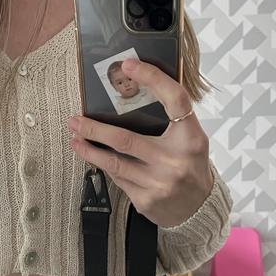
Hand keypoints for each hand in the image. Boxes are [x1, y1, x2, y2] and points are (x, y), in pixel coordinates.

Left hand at [67, 58, 213, 227]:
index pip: (174, 99)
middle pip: (126, 139)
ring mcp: (158, 183)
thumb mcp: (191, 141)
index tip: (129, 65)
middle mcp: (175, 161)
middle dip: (95, 129)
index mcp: (192, 139)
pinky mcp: (145, 200)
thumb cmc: (191, 167)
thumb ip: (171, 121)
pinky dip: (104, 166)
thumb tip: (133, 93)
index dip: (152, 78)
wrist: (199, 210)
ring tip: (75, 138)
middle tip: (76, 119)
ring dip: (89, 149)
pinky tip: (94, 157)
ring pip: (114, 162)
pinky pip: (118, 178)